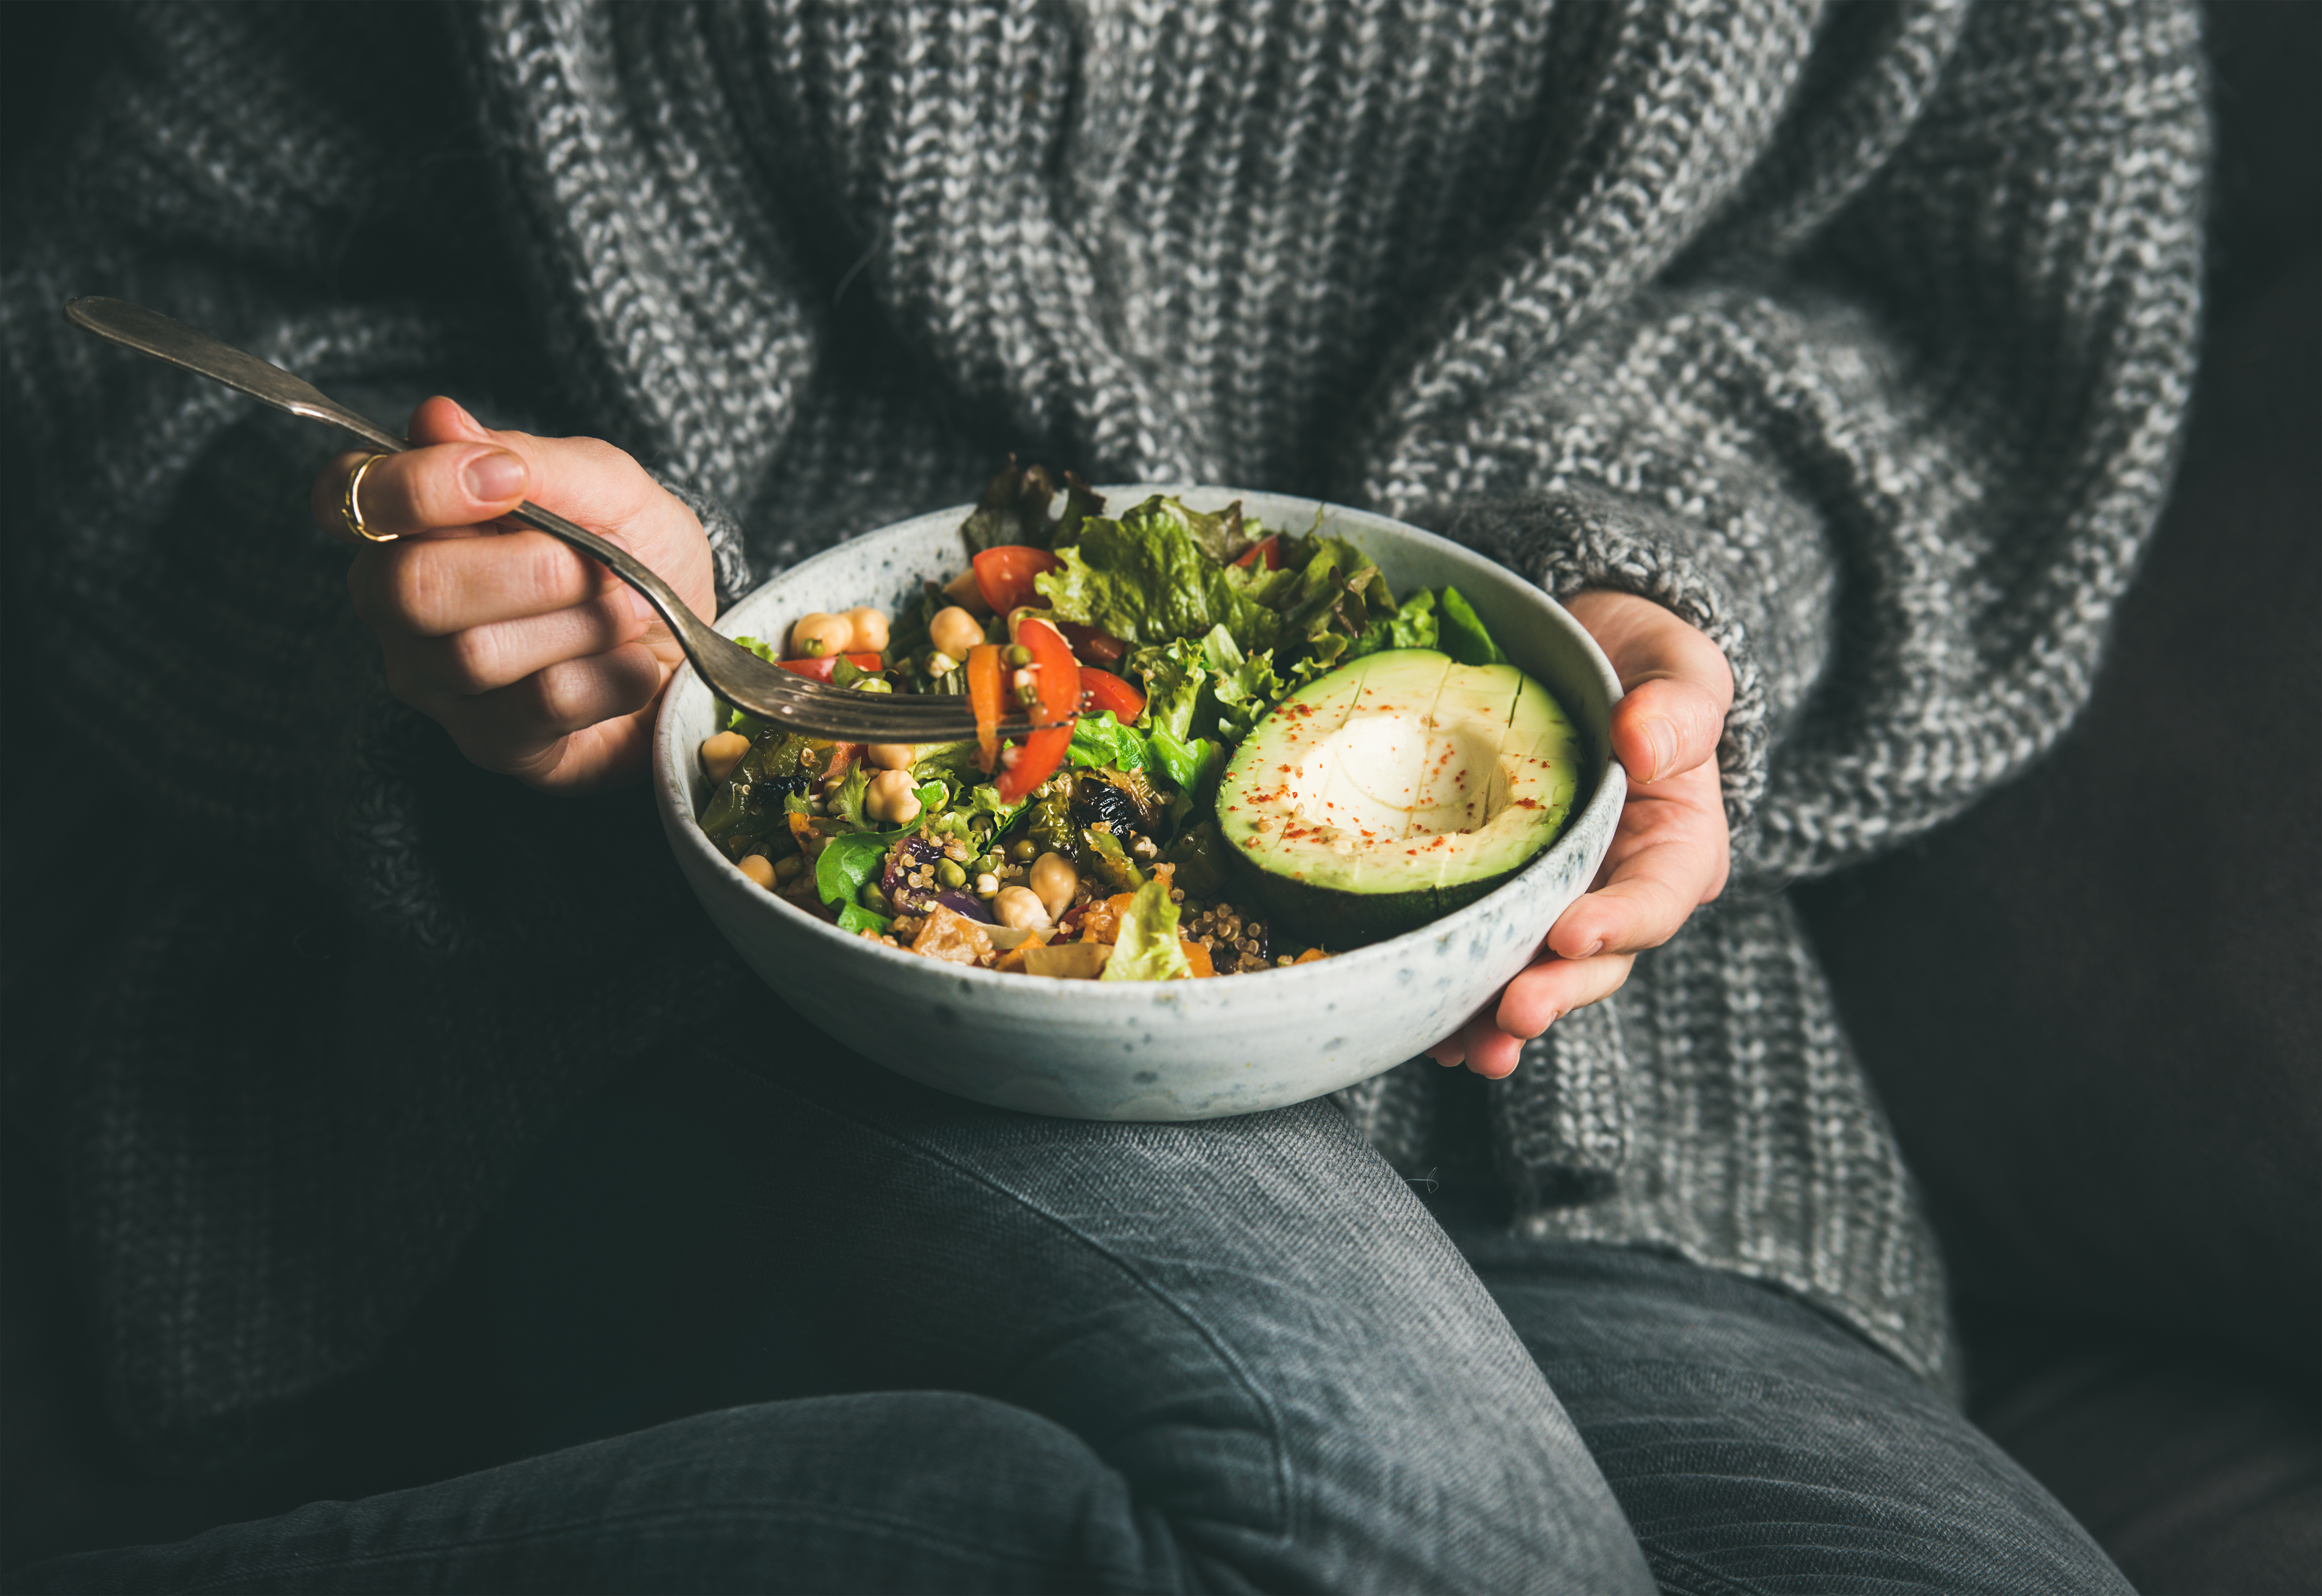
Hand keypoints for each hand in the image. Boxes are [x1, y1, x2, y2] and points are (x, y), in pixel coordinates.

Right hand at [320, 397, 714, 790]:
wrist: (697, 642)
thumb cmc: (639, 555)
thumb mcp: (609, 487)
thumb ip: (529, 458)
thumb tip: (436, 418)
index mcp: (410, 522)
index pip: (348, 496)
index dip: (415, 488)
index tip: (508, 480)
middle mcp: (398, 604)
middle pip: (410, 587)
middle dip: (528, 569)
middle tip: (599, 563)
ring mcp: (435, 682)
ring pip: (477, 654)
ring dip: (583, 623)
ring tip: (629, 611)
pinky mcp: (491, 744)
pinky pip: (538, 707)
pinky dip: (611, 677)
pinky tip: (635, 667)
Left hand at [1426, 590, 1732, 1077]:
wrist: (1585, 661)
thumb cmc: (1642, 668)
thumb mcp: (1679, 671)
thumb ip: (1677, 710)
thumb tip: (1645, 745)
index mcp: (1675, 848)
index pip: (1656, 898)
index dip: (1617, 925)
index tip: (1571, 937)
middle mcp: (1618, 891)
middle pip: (1594, 961)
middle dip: (1554, 993)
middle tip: (1513, 1015)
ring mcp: (1559, 903)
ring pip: (1535, 975)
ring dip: (1498, 1020)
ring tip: (1464, 1050)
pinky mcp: (1505, 901)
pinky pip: (1482, 954)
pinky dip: (1453, 992)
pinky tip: (1420, 1024)